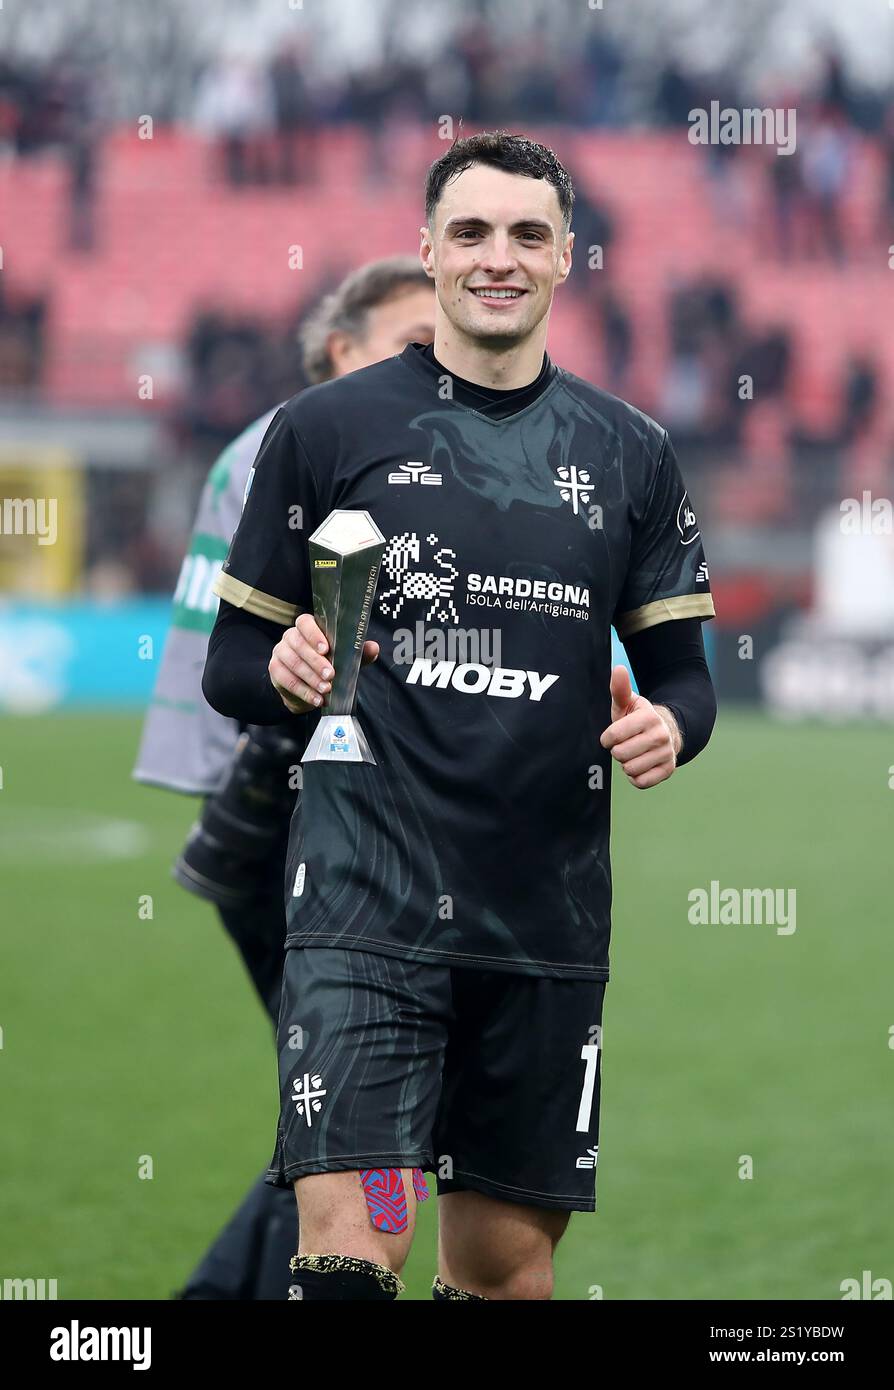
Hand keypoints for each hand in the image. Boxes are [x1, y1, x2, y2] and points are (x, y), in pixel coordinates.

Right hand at [268, 612, 378, 714]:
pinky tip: (316, 699)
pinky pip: (286, 680)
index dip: (314, 634)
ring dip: (311, 678)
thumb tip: (373, 648)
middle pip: (299, 645)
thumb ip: (358, 652)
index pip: (305, 623)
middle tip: (331, 675)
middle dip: (316, 662)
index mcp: (307, 628)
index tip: (326, 649)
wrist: (308, 687)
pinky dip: (303, 691)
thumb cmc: (328, 665)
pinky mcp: (275, 670)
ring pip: (293, 663)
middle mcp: (290, 637)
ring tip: (326, 690)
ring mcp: (280, 653)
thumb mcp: (345, 658)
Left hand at [599, 664, 680, 789]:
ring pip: (629, 769)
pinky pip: (640, 782)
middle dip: (617, 751)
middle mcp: (661, 735)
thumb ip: (619, 689)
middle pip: (620, 754)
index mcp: (649, 717)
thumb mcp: (628, 703)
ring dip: (626, 764)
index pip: (613, 735)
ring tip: (633, 753)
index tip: (612, 735)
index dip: (607, 738)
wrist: (666, 732)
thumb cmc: (638, 718)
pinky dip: (636, 776)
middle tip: (626, 744)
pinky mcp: (668, 770)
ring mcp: (667, 753)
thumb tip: (618, 669)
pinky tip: (640, 765)